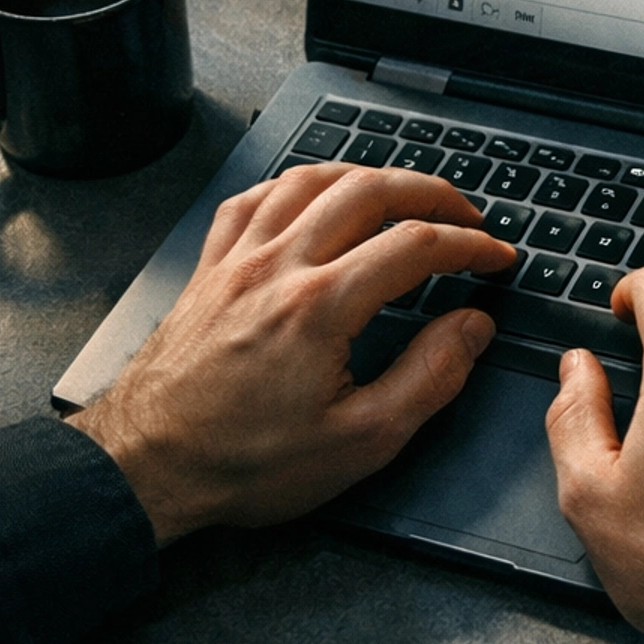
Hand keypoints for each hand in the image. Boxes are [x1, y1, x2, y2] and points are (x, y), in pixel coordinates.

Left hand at [74, 163, 514, 544]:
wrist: (148, 466)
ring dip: (366, 176)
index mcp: (320, 306)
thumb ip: (429, 377)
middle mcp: (277, 266)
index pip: (416, 245)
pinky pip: (253, 199)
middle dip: (430, 193)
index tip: (496, 255)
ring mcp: (237, 260)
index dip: (470, 244)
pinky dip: (294, 185)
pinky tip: (311, 196)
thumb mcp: (361, 440)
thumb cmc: (245, 462)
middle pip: (367, 191)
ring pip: (310, 181)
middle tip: (465, 213)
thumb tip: (472, 328)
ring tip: (401, 192)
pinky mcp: (209, 269)